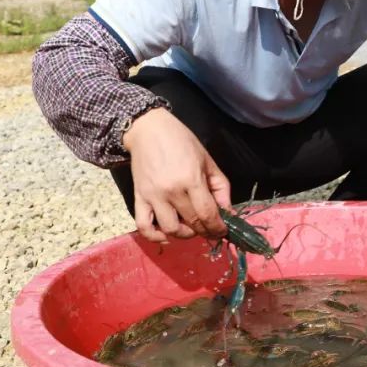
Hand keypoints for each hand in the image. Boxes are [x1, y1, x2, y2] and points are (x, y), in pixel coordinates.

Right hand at [122, 108, 231, 242]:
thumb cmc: (182, 142)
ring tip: (191, 228)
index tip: (223, 231)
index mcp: (191, 179)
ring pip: (170, 229)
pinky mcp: (138, 198)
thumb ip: (220, 188)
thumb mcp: (208, 161)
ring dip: (184, 235)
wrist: (149, 130)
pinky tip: (166, 235)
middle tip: (211, 229)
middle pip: (192, 223)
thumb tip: (228, 213)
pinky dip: (155, 236)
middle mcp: (172, 191)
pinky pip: (143, 226)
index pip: (208, 214)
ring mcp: (153, 196)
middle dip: (206, 231)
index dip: (218, 228)